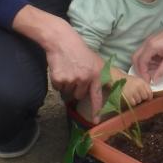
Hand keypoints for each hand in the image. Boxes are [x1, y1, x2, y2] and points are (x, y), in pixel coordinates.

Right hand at [12, 6, 105, 122]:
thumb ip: (98, 74)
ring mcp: (71, 79)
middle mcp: (85, 78)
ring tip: (67, 69)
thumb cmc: (78, 50)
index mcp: (96, 73)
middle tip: (74, 74)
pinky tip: (60, 69)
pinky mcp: (59, 79)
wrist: (61, 40)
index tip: (96, 121)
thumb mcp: (94, 60)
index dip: (96, 110)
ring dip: (66, 84)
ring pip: (67, 92)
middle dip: (75, 88)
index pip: (96, 95)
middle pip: (79, 95)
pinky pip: (58, 88)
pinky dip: (58, 81)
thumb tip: (104, 87)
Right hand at [122, 75, 152, 106]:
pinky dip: (132, 102)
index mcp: (142, 82)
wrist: (117, 79)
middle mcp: (139, 87)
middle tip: (137, 95)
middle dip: (142, 98)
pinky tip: (129, 98)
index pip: (150, 93)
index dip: (149, 97)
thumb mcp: (138, 80)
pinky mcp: (128, 96)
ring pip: (139, 101)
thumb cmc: (128, 80)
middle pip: (144, 97)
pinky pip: (133, 103)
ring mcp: (133, 92)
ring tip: (132, 95)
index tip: (147, 98)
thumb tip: (150, 95)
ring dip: (136, 100)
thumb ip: (145, 86)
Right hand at [132, 17, 162, 81]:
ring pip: (141, 54)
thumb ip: (161, 70)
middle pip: (136, 57)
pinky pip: (147, 50)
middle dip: (140, 68)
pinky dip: (150, 58)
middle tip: (147, 77)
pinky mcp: (154, 39)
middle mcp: (147, 42)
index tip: (148, 81)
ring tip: (156, 70)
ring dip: (146, 63)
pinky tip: (159, 62)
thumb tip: (154, 80)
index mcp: (151, 46)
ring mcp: (150, 39)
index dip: (143, 73)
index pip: (141, 62)